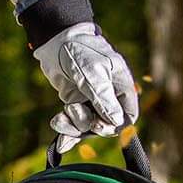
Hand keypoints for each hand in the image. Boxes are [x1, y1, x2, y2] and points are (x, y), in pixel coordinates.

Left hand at [32, 24, 139, 149]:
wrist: (55, 38)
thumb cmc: (79, 49)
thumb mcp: (93, 72)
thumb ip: (103, 97)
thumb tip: (115, 122)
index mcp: (121, 86)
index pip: (127, 115)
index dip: (116, 124)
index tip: (100, 124)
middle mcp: (108, 95)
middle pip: (106, 123)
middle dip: (91, 125)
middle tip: (76, 115)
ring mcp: (90, 99)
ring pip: (87, 124)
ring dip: (74, 125)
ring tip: (60, 117)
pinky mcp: (74, 100)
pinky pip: (73, 121)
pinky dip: (67, 131)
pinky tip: (60, 144)